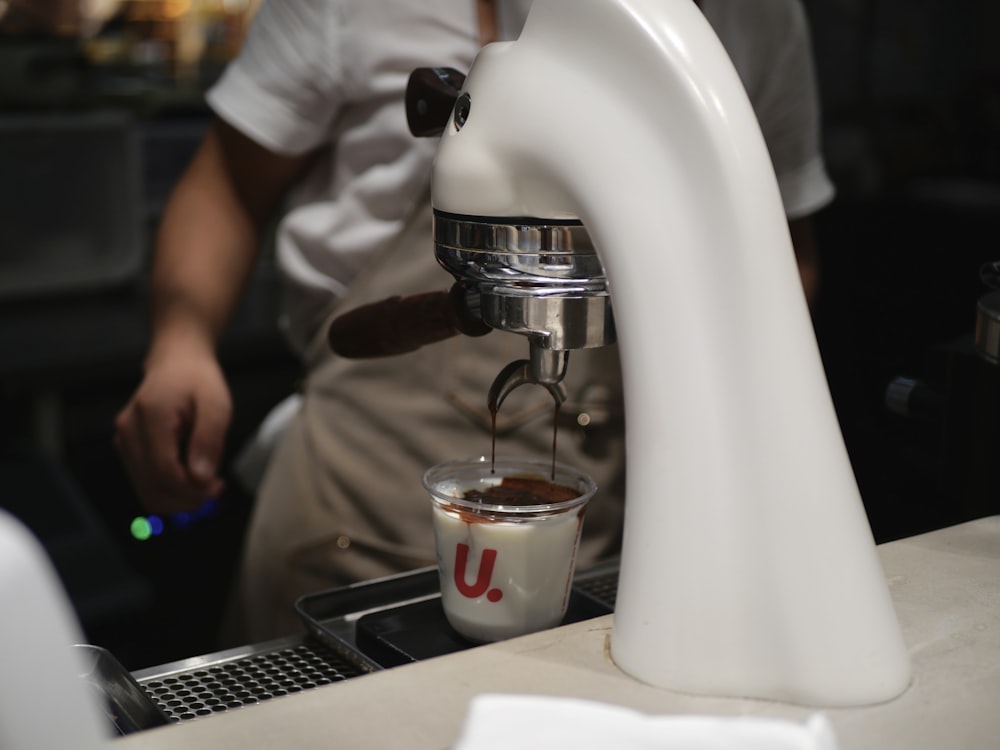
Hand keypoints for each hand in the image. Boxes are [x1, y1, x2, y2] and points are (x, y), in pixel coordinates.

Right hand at [114, 349, 231, 513]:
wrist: (176, 362)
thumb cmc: (198, 380)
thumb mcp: (217, 404)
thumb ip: (208, 440)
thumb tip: (201, 479)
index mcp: (150, 416)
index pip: (164, 472)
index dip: (191, 491)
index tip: (217, 488)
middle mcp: (128, 431)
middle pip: (151, 488)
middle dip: (185, 501)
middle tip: (214, 492)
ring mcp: (123, 441)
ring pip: (146, 491)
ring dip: (178, 499)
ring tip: (206, 485)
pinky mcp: (127, 449)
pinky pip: (146, 482)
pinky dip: (169, 489)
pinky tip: (192, 478)